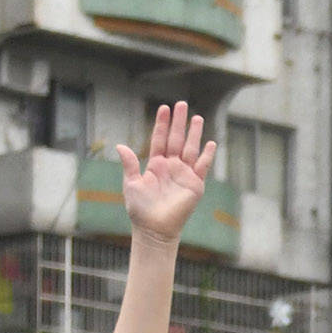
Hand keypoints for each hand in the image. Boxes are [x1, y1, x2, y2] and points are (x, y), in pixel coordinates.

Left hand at [115, 103, 214, 240]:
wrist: (154, 228)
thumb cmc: (140, 209)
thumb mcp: (131, 184)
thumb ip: (129, 164)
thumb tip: (120, 146)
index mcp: (156, 165)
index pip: (159, 139)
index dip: (162, 124)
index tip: (164, 108)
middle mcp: (171, 167)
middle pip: (176, 139)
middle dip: (179, 122)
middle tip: (182, 104)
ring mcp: (184, 174)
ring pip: (190, 149)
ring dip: (193, 134)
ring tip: (196, 117)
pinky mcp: (195, 185)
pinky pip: (202, 167)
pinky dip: (207, 156)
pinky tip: (211, 143)